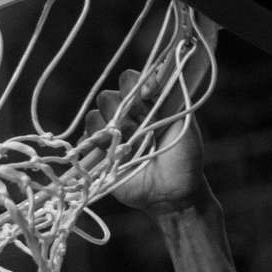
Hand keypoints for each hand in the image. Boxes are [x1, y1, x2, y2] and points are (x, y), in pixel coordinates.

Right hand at [91, 67, 210, 217]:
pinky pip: (84, 141)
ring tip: (126, 145)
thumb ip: (174, 96)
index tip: (149, 95)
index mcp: (146, 103)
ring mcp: (111, 136)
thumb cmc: (184, 157)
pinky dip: (92, 143)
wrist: (172, 193)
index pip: (130, 80)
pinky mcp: (99, 156)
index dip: (135, 84)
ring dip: (109, 128)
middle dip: (121, 109)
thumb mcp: (186, 122)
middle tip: (139, 127)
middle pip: (107, 96)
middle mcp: (126, 116)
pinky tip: (108, 151)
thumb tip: (155, 78)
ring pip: (94, 116)